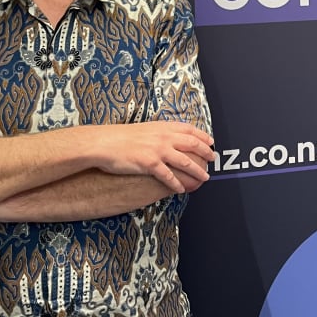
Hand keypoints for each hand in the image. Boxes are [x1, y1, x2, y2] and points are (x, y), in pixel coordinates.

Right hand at [91, 121, 216, 193]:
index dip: (203, 136)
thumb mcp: (145, 129)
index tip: (211, 142)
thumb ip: (159, 133)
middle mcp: (163, 137)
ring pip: (185, 162)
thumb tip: (170, 138)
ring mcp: (158, 150)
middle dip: (206, 153)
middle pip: (193, 145)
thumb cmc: (120, 137)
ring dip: (197, 171)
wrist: (103, 143)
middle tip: (213, 160)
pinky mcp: (149, 164)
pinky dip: (177, 184)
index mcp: (163, 127)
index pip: (190, 129)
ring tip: (204, 177)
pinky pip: (168, 176)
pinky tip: (182, 189)